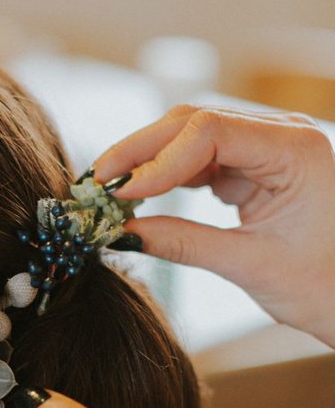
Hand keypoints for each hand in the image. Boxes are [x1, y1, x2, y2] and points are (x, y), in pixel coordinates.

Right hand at [95, 105, 334, 347]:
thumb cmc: (321, 285)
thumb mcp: (249, 266)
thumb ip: (183, 244)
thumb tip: (122, 234)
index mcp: (296, 149)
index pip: (210, 132)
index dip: (157, 160)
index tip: (119, 195)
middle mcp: (282, 135)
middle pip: (194, 121)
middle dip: (141, 152)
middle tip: (96, 184)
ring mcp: (266, 147)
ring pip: (190, 135)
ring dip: (148, 161)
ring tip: (109, 192)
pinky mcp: (252, 166)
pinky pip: (199, 158)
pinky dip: (165, 175)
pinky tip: (138, 195)